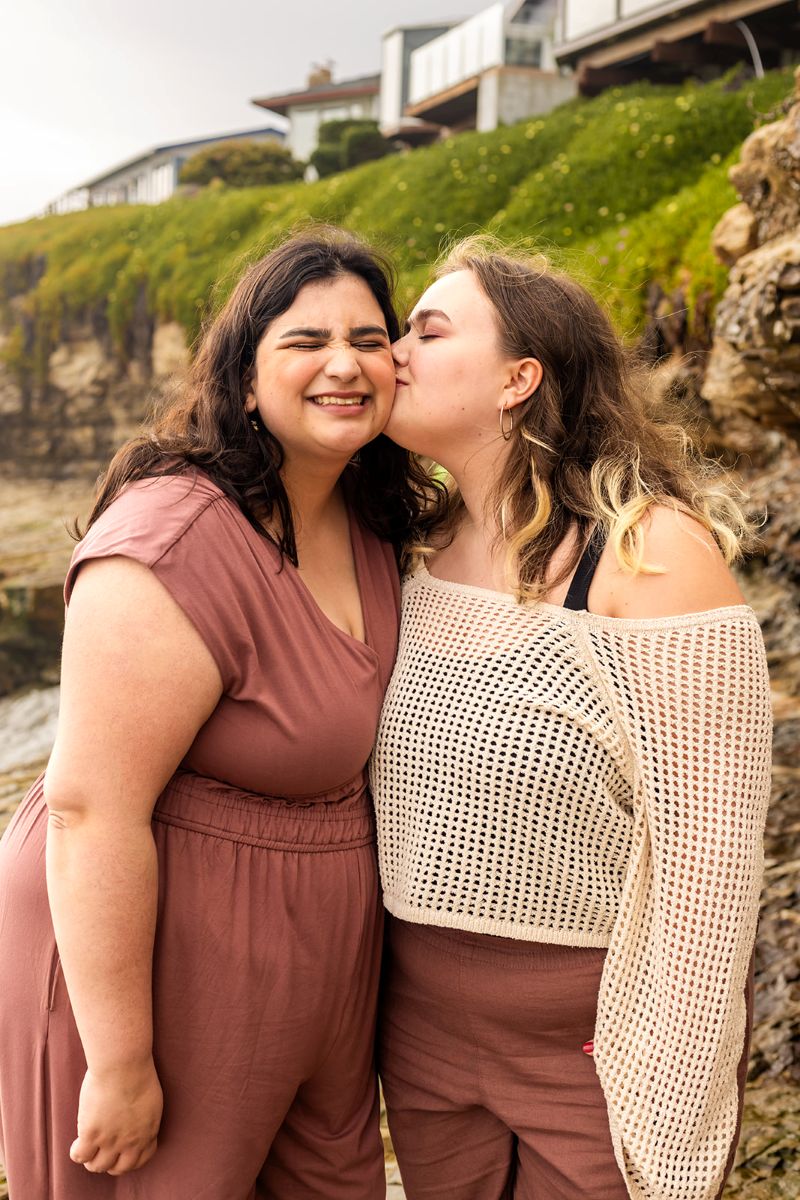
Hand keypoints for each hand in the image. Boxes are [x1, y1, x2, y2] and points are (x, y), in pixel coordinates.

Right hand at [69, 1060, 162, 1174]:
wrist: (123, 1064)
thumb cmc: (137, 1071)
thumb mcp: (150, 1100)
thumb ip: (144, 1117)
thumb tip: (134, 1122)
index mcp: (148, 1131)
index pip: (141, 1159)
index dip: (129, 1159)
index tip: (122, 1153)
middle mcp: (130, 1141)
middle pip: (118, 1168)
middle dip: (110, 1163)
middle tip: (102, 1153)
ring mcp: (110, 1140)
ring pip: (97, 1166)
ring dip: (92, 1160)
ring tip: (88, 1148)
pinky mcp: (91, 1134)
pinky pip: (80, 1156)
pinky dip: (76, 1153)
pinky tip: (77, 1143)